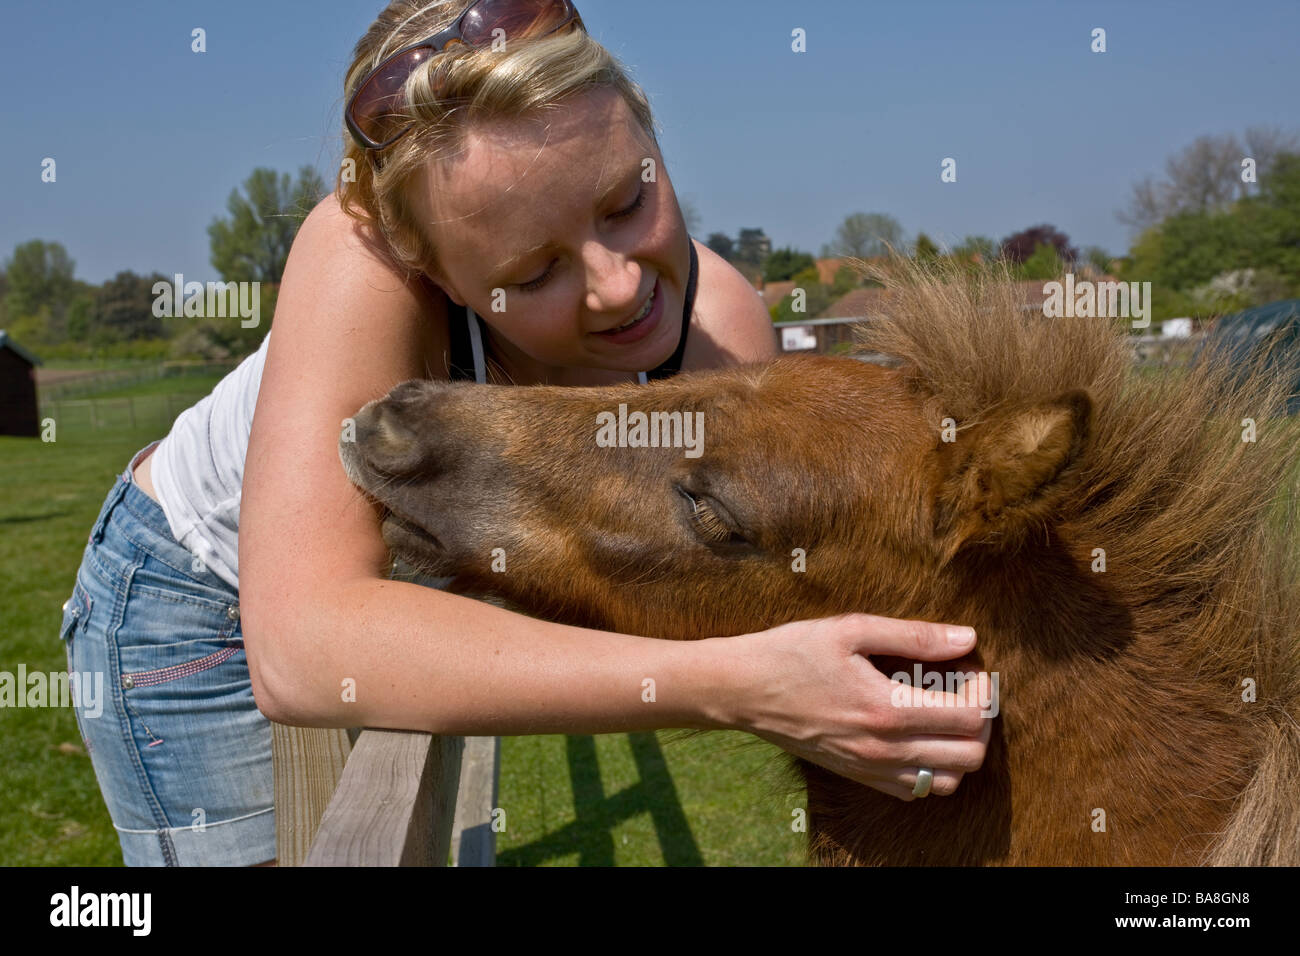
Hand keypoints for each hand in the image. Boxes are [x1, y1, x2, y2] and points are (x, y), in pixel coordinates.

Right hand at [720, 612, 991, 799]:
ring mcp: (870, 768)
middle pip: (970, 755)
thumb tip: (968, 637)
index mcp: (887, 709)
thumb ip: (914, 636)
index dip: (984, 689)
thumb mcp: (851, 630)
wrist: (741, 689)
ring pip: (948, 781)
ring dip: (961, 749)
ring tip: (947, 714)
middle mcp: (883, 748)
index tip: (969, 665)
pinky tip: (919, 735)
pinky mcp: (857, 776)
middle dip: (981, 720)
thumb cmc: (792, 652)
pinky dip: (932, 769)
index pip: (971, 717)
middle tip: (965, 689)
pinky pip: (914, 791)